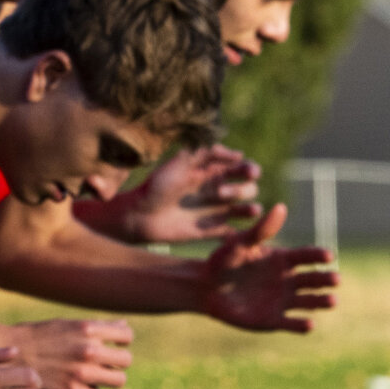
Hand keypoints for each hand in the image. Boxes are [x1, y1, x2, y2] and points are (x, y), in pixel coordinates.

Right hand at [6, 317, 131, 388]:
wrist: (5, 357)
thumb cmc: (35, 337)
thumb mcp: (65, 324)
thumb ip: (95, 327)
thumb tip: (123, 326)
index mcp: (87, 328)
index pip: (126, 336)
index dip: (120, 342)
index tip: (110, 346)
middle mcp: (88, 349)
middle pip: (126, 360)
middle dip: (115, 362)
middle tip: (101, 364)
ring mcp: (81, 372)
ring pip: (118, 380)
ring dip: (108, 379)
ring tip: (92, 377)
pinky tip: (77, 388)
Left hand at [95, 145, 261, 242]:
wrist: (138, 215)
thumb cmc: (156, 186)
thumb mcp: (179, 164)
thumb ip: (205, 154)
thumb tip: (238, 154)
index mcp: (213, 173)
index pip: (243, 169)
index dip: (250, 169)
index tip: (248, 172)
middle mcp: (219, 192)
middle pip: (248, 189)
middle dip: (241, 189)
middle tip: (220, 194)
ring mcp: (216, 212)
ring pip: (245, 210)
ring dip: (250, 210)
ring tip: (251, 210)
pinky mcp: (211, 231)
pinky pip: (233, 233)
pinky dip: (240, 235)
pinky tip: (240, 233)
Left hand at [199, 203, 337, 332]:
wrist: (205, 287)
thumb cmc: (223, 262)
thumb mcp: (240, 244)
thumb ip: (261, 230)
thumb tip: (280, 207)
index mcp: (284, 260)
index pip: (306, 256)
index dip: (318, 255)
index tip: (328, 255)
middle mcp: (289, 280)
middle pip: (312, 279)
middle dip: (325, 279)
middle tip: (336, 279)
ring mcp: (282, 300)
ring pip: (307, 301)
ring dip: (321, 302)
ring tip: (332, 301)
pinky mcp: (272, 319)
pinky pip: (289, 323)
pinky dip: (300, 325)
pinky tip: (309, 325)